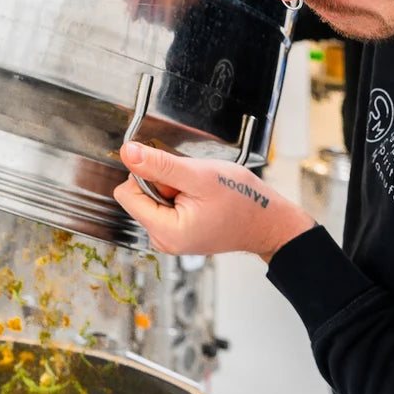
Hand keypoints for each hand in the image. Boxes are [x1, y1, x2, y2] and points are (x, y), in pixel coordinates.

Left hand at [113, 142, 315, 259]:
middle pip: (137, 197)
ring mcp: (169, 239)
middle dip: (162, 183)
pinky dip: (179, 196)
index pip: (126, 193)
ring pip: (151, 199)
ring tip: (199, 193)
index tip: (173, 176)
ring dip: (172, 188)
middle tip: (192, 186)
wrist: (266, 221)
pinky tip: (200, 199)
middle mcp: (161, 240)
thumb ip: (159, 165)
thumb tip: (128, 153)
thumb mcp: (199, 175)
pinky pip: (164, 206)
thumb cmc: (241, 201)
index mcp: (164, 232)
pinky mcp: (176, 233)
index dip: (146, 176)